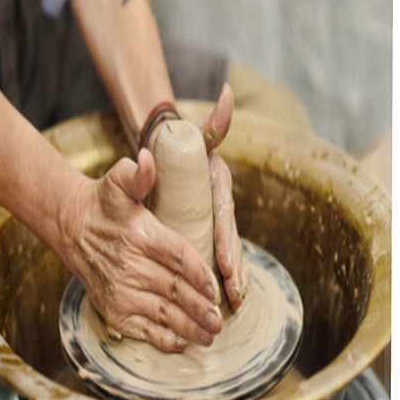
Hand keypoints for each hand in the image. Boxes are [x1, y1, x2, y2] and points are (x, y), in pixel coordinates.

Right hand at [60, 150, 223, 352]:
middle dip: (200, 308)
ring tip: (210, 335)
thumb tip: (148, 159)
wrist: (72, 227)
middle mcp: (130, 266)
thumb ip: (137, 173)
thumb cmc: (104, 205)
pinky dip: (162, 338)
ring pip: (162, 313)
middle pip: (173, 290)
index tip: (214, 287)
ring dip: (188, 327)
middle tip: (220, 319)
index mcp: (140, 235)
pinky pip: (142, 328)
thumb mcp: (118, 181)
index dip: (198, 273)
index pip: (176, 256)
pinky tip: (182, 342)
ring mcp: (121, 291)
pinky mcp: (113, 309)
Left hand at [196, 83, 248, 309]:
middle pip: (229, 243)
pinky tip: (218, 300)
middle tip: (233, 296)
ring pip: (224, 254)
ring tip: (230, 305)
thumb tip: (228, 94)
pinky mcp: (200, 231)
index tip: (225, 266)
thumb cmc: (178, 144)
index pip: (225, 218)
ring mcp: (210, 221)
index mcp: (220, 187)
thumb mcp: (193, 134)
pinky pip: (212, 257)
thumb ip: (210, 119)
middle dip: (234, 271)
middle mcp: (219, 207)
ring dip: (229, 280)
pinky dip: (217, 278)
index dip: (226, 242)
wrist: (165, 152)